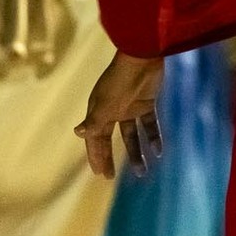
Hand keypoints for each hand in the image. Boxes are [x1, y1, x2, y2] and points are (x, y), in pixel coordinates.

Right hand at [75, 51, 164, 178]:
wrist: (142, 57)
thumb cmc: (120, 80)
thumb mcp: (106, 103)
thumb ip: (95, 120)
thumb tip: (78, 134)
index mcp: (98, 111)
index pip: (95, 139)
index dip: (96, 156)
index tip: (100, 174)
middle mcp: (112, 111)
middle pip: (109, 139)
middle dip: (109, 157)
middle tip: (111, 178)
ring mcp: (130, 108)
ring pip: (131, 136)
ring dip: (136, 152)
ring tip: (142, 171)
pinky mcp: (147, 103)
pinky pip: (149, 125)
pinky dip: (153, 137)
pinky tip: (158, 151)